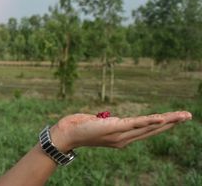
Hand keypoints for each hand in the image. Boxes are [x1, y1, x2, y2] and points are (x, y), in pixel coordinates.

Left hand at [49, 111, 191, 150]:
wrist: (66, 134)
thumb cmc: (79, 127)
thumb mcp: (98, 123)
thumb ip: (109, 122)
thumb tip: (111, 118)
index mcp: (121, 137)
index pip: (146, 130)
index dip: (162, 125)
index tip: (175, 118)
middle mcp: (124, 139)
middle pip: (152, 130)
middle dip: (171, 123)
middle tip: (188, 116)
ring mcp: (120, 134)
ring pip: (148, 127)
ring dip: (167, 121)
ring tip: (182, 116)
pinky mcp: (114, 128)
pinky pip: (135, 124)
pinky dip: (149, 121)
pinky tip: (162, 118)